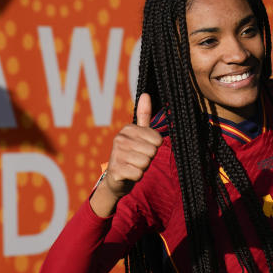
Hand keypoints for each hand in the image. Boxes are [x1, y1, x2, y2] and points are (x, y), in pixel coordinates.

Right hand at [90, 93, 161, 216]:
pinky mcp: (116, 170)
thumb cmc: (130, 155)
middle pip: (152, 152)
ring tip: (133, 166)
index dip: (153, 148)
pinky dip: (136, 177)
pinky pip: (138, 174)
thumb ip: (143, 116)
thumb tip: (146, 94)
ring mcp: (116, 154)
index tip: (142, 149)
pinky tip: (128, 174)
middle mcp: (120, 139)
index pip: (157, 139)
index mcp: (127, 129)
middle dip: (148, 159)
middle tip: (137, 160)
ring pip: (146, 163)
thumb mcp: (138, 135)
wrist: (115, 179)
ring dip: (142, 168)